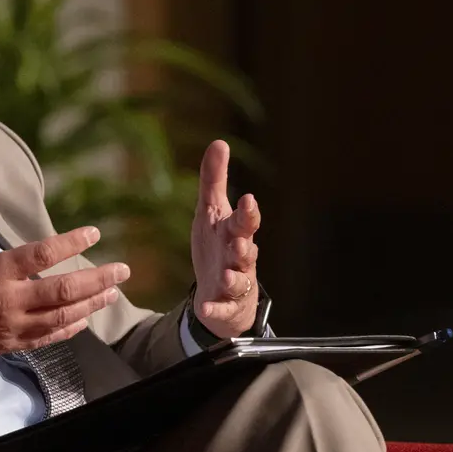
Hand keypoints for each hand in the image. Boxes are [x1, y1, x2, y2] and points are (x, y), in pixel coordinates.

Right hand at [0, 172, 129, 375]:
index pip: (42, 254)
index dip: (72, 242)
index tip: (93, 232)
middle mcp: (8, 301)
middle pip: (64, 291)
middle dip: (98, 280)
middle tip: (123, 270)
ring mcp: (11, 326)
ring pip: (62, 316)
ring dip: (92, 304)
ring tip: (113, 292)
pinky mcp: (9, 344)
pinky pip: (48, 338)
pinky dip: (70, 328)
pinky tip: (84, 319)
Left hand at [191, 140, 260, 338]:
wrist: (220, 293)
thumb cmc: (218, 245)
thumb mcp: (211, 212)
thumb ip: (214, 180)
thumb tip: (219, 142)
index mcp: (235, 233)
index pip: (245, 221)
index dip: (247, 212)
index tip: (247, 199)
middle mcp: (238, 258)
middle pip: (245, 250)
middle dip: (244, 245)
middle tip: (240, 241)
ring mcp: (234, 284)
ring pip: (237, 280)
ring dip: (232, 278)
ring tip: (224, 276)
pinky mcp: (224, 306)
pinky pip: (220, 308)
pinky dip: (214, 309)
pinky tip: (205, 309)